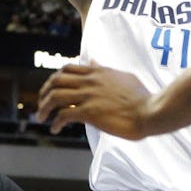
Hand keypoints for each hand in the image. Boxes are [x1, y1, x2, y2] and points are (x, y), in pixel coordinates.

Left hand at [37, 62, 151, 139]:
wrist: (149, 111)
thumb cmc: (140, 96)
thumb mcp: (122, 76)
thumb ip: (104, 69)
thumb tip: (93, 61)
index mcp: (97, 72)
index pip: (68, 68)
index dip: (55, 78)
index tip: (51, 88)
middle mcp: (89, 81)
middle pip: (56, 80)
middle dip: (44, 91)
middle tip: (41, 103)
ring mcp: (88, 96)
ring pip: (55, 97)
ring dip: (44, 107)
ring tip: (41, 117)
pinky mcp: (89, 112)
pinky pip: (64, 115)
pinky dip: (56, 122)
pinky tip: (55, 129)